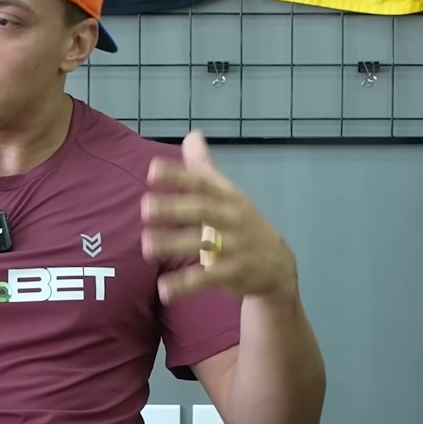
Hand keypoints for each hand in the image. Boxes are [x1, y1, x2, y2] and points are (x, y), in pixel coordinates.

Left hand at [140, 131, 297, 301]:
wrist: (278, 264)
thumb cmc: (241, 224)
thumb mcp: (227, 195)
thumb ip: (204, 169)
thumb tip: (192, 135)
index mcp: (228, 196)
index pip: (202, 182)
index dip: (179, 175)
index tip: (152, 171)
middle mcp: (232, 218)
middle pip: (202, 210)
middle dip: (174, 208)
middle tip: (144, 208)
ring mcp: (235, 246)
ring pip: (203, 244)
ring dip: (174, 245)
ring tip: (146, 246)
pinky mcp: (234, 273)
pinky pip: (208, 279)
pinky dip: (185, 285)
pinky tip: (163, 289)